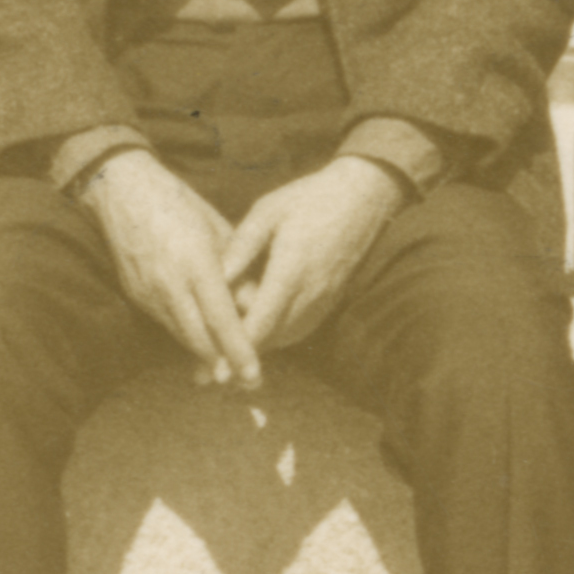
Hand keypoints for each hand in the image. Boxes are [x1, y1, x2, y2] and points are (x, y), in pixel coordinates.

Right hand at [81, 151, 260, 388]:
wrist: (123, 192)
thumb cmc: (180, 205)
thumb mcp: (220, 231)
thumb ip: (239, 271)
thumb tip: (257, 307)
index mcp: (195, 262)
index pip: (221, 318)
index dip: (238, 350)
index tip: (254, 375)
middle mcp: (169, 284)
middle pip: (200, 339)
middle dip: (225, 365)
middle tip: (251, 383)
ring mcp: (149, 293)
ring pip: (183, 337)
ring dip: (207, 356)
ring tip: (231, 371)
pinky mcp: (136, 297)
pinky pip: (168, 326)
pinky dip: (188, 337)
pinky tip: (205, 345)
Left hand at [222, 156, 408, 357]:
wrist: (363, 197)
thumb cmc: (309, 198)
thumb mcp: (267, 211)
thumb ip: (240, 246)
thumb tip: (214, 278)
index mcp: (291, 270)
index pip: (261, 322)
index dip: (237, 350)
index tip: (217, 371)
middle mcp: (310, 292)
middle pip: (272, 339)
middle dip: (241, 358)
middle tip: (210, 376)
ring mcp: (324, 299)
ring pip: (286, 338)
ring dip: (260, 350)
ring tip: (228, 361)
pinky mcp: (331, 300)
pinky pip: (301, 329)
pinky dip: (278, 338)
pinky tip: (259, 336)